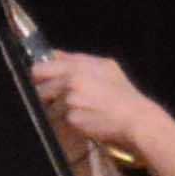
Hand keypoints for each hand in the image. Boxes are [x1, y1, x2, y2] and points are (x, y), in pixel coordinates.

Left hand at [30, 49, 173, 175]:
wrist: (136, 120)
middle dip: (45, 94)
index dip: (38, 76)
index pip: (40, 68)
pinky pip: (57, 120)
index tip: (42, 81)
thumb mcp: (106, 67)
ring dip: (55, 109)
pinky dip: (64, 121)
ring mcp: (70, 101)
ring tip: (76, 110)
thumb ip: (76, 59)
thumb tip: (53, 54)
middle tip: (58, 99)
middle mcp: (71, 81)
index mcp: (78, 67)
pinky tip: (81, 119)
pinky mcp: (71, 119)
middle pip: (39, 88)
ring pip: (46, 106)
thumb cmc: (123, 94)